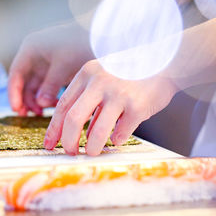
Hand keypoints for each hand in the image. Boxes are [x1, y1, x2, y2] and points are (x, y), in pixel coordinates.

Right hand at [8, 23, 93, 115]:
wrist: (101, 35)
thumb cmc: (80, 44)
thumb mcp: (63, 66)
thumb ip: (50, 85)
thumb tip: (40, 104)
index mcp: (30, 49)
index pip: (16, 74)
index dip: (13, 93)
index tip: (16, 109)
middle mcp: (34, 55)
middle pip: (23, 82)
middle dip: (25, 99)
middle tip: (28, 116)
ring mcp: (45, 63)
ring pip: (35, 86)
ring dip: (36, 99)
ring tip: (42, 112)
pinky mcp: (56, 69)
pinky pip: (46, 86)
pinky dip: (47, 96)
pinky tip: (53, 105)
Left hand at [44, 60, 177, 155]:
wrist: (166, 62)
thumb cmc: (131, 73)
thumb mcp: (103, 77)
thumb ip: (89, 101)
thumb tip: (81, 134)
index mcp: (87, 74)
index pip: (62, 105)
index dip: (53, 128)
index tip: (49, 144)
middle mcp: (100, 82)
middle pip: (73, 119)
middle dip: (68, 141)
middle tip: (70, 152)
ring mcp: (119, 93)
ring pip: (97, 132)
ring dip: (92, 148)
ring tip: (92, 152)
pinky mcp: (137, 106)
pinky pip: (121, 133)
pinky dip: (116, 140)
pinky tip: (117, 139)